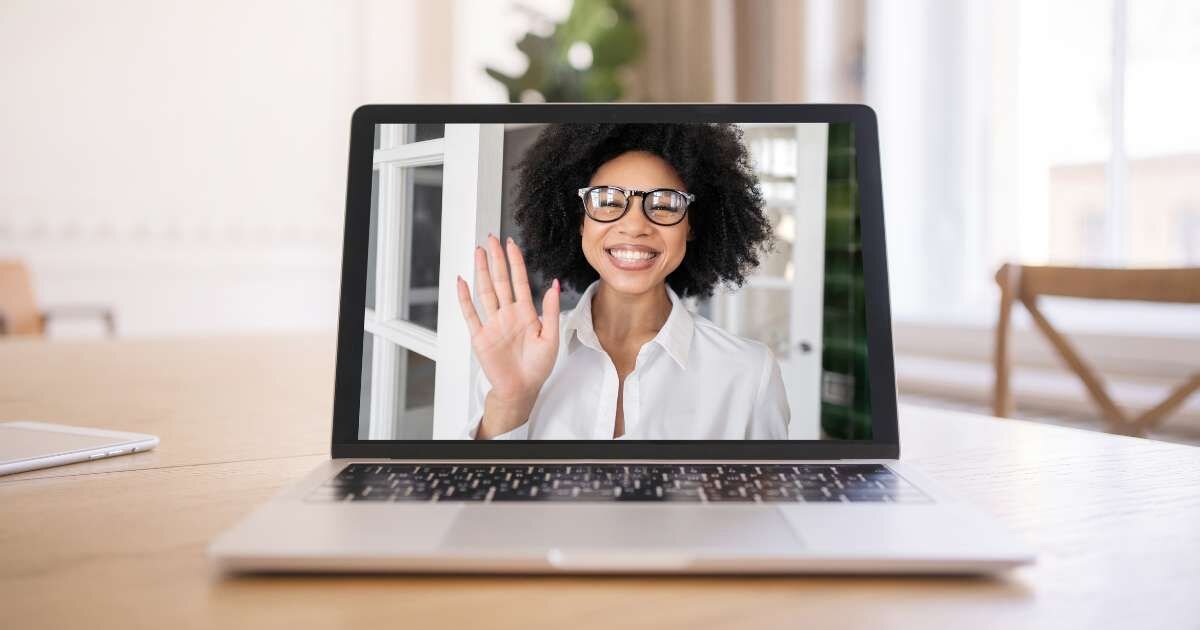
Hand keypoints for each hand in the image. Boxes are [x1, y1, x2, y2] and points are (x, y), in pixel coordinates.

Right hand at [456, 235, 559, 438]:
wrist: (522, 390)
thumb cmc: (538, 367)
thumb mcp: (551, 338)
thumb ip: (550, 311)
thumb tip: (553, 285)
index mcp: (526, 314)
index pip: (519, 281)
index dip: (516, 262)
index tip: (512, 243)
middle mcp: (507, 314)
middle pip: (501, 281)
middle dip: (496, 259)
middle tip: (491, 238)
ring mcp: (493, 324)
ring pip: (486, 291)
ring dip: (482, 271)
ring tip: (478, 252)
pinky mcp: (480, 336)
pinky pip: (470, 314)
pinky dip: (465, 298)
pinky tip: (462, 281)